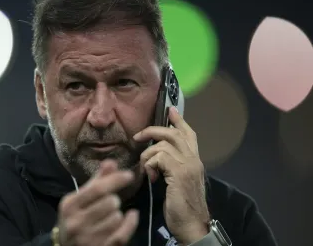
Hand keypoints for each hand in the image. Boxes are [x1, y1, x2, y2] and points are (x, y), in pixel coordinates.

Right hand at [56, 160, 138, 245]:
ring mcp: (87, 238)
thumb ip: (96, 181)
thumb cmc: (74, 217)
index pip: (97, 189)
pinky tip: (132, 216)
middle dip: (114, 200)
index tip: (129, 175)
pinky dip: (130, 224)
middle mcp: (76, 222)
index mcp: (70, 205)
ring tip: (111, 216)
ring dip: (118, 214)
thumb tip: (111, 162)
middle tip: (110, 203)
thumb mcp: (79, 198)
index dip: (115, 180)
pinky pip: (121, 235)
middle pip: (110, 203)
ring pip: (116, 218)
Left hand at [133, 106, 209, 244]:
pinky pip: (159, 157)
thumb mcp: (178, 182)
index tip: (170, 109)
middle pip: (173, 133)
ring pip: (162, 144)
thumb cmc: (182, 206)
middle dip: (152, 131)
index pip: (189, 134)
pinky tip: (151, 178)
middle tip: (138, 137)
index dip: (179, 120)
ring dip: (148, 155)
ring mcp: (188, 165)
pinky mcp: (179, 172)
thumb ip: (172, 166)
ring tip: (147, 170)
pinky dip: (150, 165)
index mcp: (194, 160)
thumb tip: (157, 157)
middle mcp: (194, 159)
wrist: (191, 224)